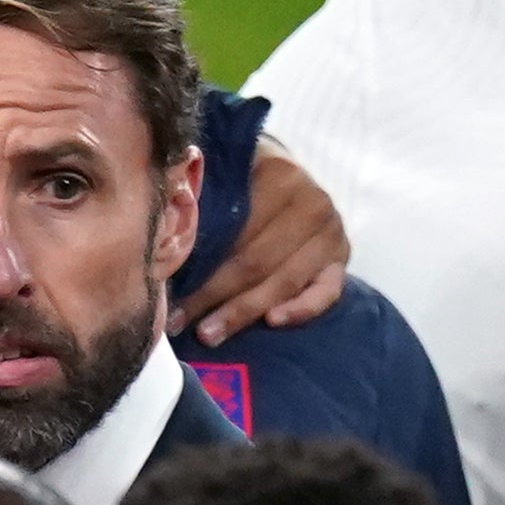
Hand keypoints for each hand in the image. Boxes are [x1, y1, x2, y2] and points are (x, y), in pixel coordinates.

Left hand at [176, 140, 352, 344]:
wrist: (285, 171)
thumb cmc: (242, 176)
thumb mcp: (222, 171)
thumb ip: (200, 190)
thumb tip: (162, 223)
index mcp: (280, 172)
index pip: (236, 229)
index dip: (198, 262)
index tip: (164, 288)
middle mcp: (313, 200)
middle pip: (257, 261)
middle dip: (214, 296)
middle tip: (179, 321)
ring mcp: (331, 230)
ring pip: (284, 281)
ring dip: (244, 311)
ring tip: (209, 333)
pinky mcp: (342, 256)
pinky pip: (326, 291)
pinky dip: (301, 310)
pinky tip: (272, 322)